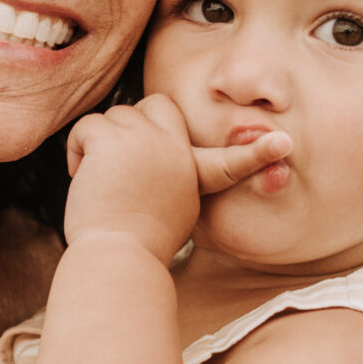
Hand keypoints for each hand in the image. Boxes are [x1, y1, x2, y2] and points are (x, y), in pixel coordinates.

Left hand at [65, 97, 292, 264]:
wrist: (117, 257)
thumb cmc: (135, 244)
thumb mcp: (172, 214)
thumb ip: (174, 184)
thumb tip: (163, 173)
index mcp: (193, 170)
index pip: (229, 157)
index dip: (257, 153)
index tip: (285, 144)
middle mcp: (173, 148)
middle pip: (154, 106)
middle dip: (134, 126)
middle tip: (119, 165)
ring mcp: (143, 140)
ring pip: (113, 117)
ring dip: (98, 145)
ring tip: (98, 183)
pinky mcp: (111, 140)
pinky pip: (87, 126)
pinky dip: (77, 149)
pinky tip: (82, 176)